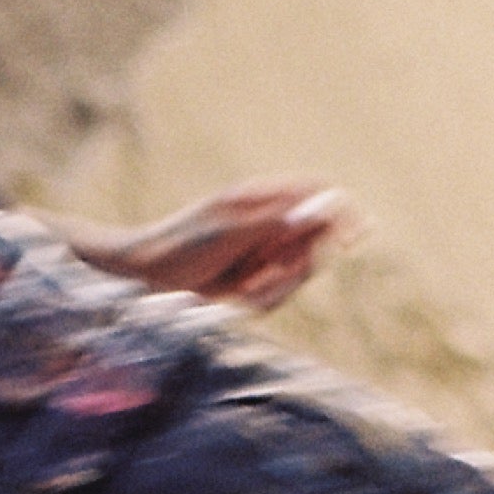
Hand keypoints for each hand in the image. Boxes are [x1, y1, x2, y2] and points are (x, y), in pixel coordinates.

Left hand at [80, 178, 357, 310]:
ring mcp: (259, 252)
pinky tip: (239, 299)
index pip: (319, 194)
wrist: (141, 279)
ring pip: (298, 272)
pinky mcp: (251, 280)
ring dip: (278, 286)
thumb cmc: (181, 247)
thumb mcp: (234, 231)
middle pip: (315, 240)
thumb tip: (326, 207)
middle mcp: (265, 223)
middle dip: (301, 264)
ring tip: (246, 291)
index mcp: (262, 197)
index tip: (353, 236)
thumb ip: (282, 220)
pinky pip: (276, 294)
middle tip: (270, 276)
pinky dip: (263, 300)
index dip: (340, 212)